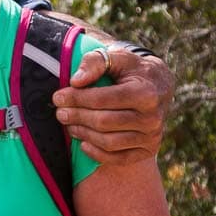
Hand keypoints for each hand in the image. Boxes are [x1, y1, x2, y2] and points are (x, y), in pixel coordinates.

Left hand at [53, 47, 172, 164]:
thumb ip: (95, 62)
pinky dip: (97, 154)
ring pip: (108, 142)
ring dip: (83, 134)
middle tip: (59, 113)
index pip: (102, 99)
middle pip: (103, 122)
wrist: (157, 86)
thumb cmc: (131, 70)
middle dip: (76, 117)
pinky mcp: (148, 150)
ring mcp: (152, 136)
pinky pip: (118, 159)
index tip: (58, 97)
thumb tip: (76, 81)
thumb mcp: (116, 57)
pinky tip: (83, 144)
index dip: (76, 99)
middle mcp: (152, 117)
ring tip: (69, 124)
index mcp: (145, 93)